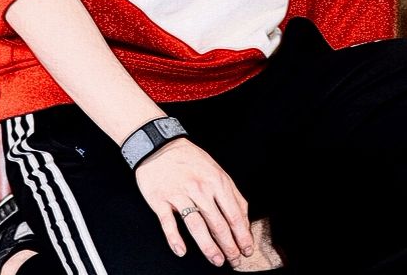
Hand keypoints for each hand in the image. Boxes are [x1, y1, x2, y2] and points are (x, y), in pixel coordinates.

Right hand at [135, 139, 253, 265]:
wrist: (159, 145)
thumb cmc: (191, 160)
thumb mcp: (217, 170)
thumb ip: (231, 193)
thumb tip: (244, 217)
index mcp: (217, 182)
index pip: (234, 214)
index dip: (242, 234)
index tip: (247, 249)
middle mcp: (200, 189)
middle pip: (218, 223)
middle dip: (229, 245)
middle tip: (234, 260)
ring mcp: (179, 195)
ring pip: (196, 226)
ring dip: (208, 246)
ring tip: (217, 260)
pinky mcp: (160, 200)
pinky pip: (168, 223)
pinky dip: (175, 239)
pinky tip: (182, 251)